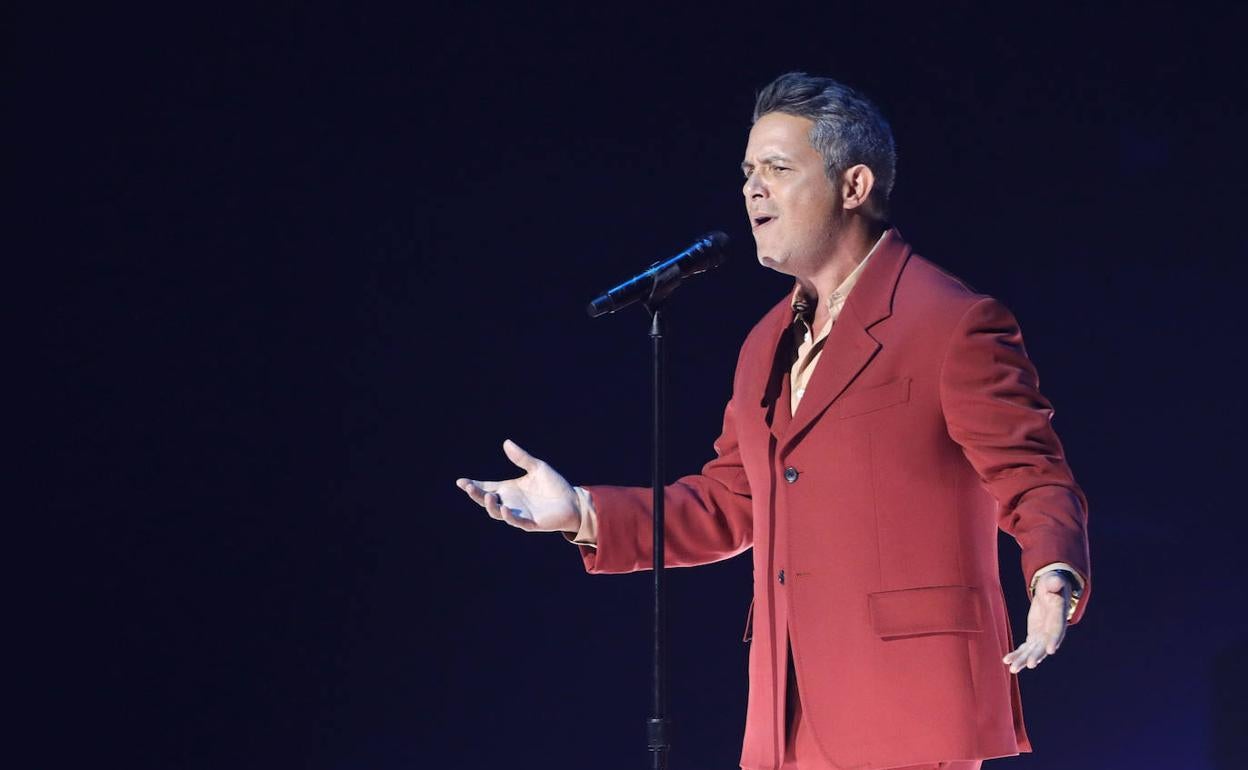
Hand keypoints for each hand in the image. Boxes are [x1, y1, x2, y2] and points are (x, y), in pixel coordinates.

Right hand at [456, 439, 580, 533]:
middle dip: (476, 494)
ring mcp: (519, 514)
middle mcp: (510, 502)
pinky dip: (509, 516)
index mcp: (509, 489)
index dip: (473, 485)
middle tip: (468, 486)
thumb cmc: (554, 486)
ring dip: (491, 506)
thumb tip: (506, 443)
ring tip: (489, 496)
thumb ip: (522, 458)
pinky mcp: (530, 523)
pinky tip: (504, 509)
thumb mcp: (537, 467)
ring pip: (497, 513)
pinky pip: (516, 521)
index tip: (460, 481)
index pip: (487, 487)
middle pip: (487, 500)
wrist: (573, 501)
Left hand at [1002, 571, 1071, 673]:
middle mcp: (1052, 630)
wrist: (1051, 592)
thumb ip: (1054, 582)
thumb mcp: (1054, 581)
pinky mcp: (1034, 637)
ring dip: (1023, 660)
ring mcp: (1043, 635)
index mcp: (1058, 616)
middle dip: (1037, 655)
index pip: (1057, 630)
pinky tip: (1006, 661)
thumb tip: (1055, 581)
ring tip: (1012, 669)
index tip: (1050, 651)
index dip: (1054, 640)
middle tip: (1030, 665)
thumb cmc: (1053, 584)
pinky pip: (1025, 648)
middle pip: (1044, 646)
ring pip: (1033, 651)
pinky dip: (1016, 654)